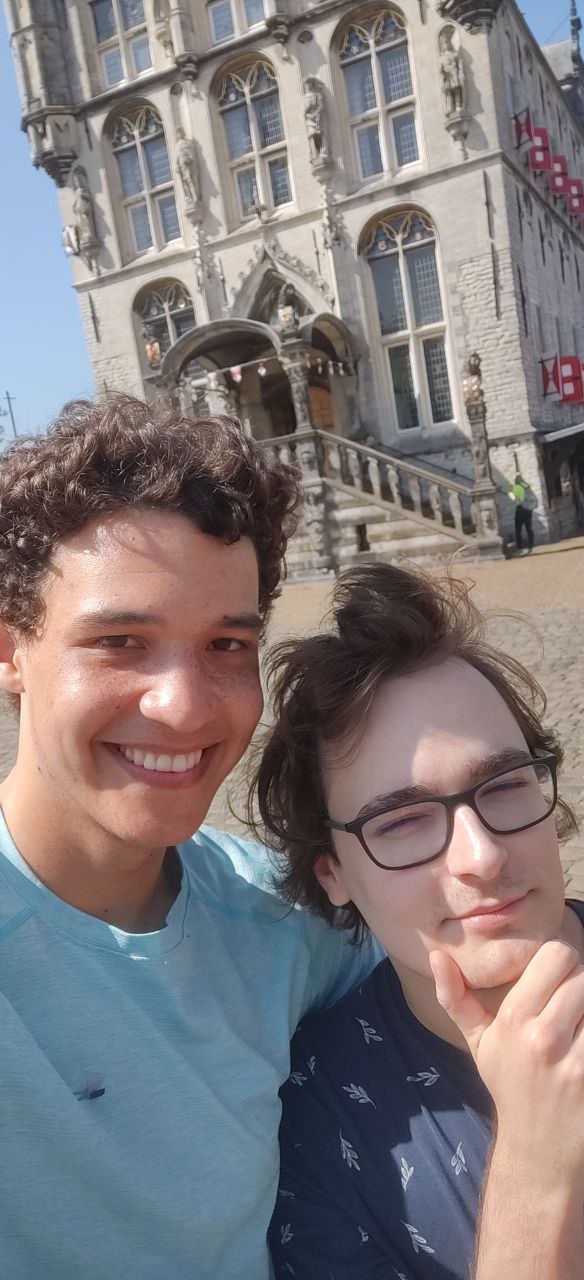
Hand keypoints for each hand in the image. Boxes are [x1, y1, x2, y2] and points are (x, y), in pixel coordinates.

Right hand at [429, 942, 583, 1193]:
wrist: (537, 1150)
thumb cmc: (509, 1085)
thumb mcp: (478, 1043)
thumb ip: (456, 998)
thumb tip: (437, 955)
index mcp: (513, 1019)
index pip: (557, 955)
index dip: (560, 962)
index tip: (555, 979)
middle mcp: (543, 1037)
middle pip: (583, 975)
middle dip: (579, 985)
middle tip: (569, 1004)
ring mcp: (575, 1061)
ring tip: (576, 1025)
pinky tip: (583, 1046)